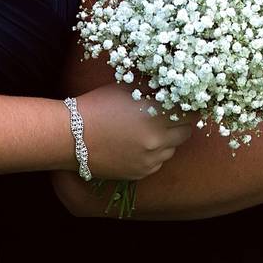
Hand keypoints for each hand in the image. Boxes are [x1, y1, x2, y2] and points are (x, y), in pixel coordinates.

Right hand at [73, 84, 194, 180]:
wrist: (71, 136)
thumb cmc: (98, 105)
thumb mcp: (128, 89)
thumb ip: (155, 92)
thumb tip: (176, 90)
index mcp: (156, 115)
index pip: (191, 112)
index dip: (190, 107)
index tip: (185, 103)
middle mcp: (158, 139)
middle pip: (186, 131)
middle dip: (181, 123)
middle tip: (168, 116)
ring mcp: (150, 159)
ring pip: (173, 148)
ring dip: (167, 140)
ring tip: (147, 131)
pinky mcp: (141, 173)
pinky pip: (158, 162)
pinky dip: (153, 154)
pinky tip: (136, 145)